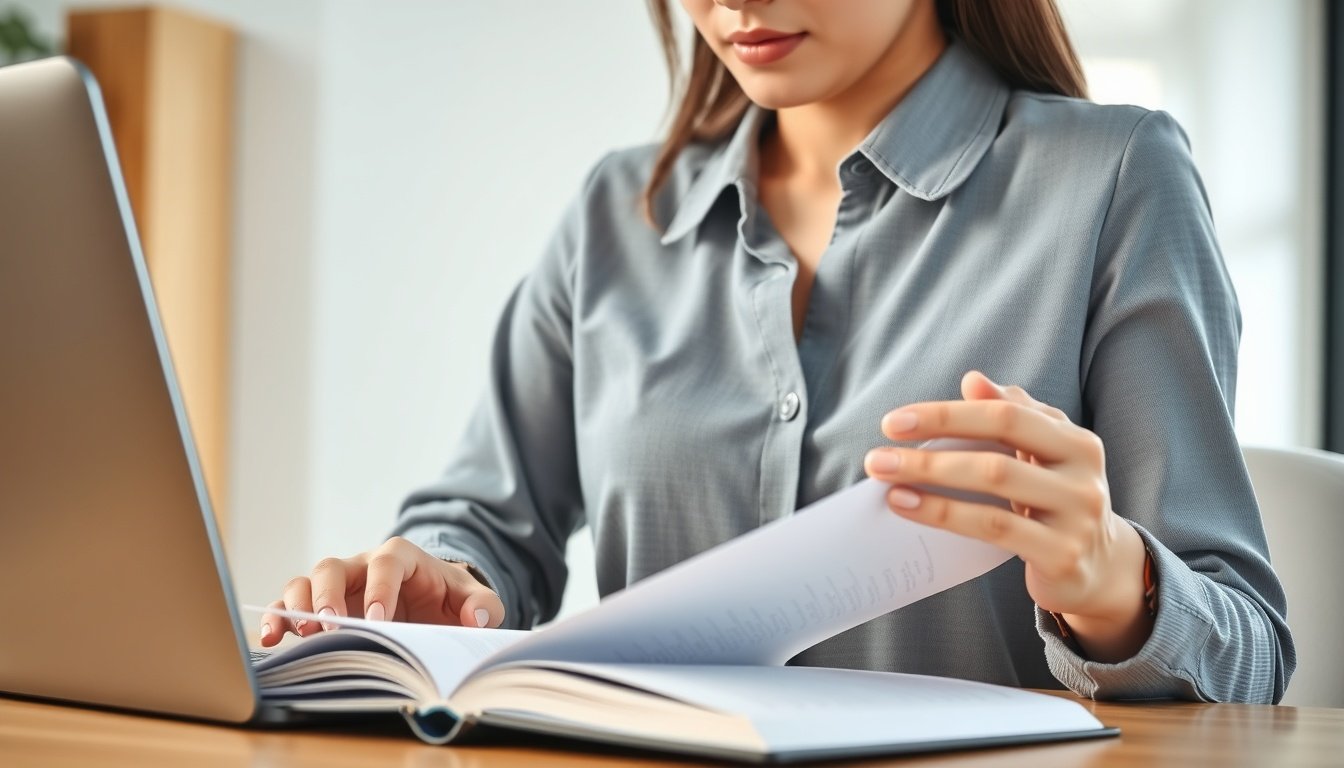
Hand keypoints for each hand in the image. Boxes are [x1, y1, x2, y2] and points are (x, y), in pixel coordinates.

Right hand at [258, 536, 504, 646]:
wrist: (432, 604)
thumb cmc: (447, 599)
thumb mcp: (471, 599)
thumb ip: (484, 605)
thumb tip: (478, 617)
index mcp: (400, 558)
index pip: (386, 562)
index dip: (380, 588)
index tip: (378, 620)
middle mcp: (361, 566)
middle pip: (334, 567)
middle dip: (328, 595)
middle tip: (331, 626)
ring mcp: (337, 586)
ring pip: (305, 582)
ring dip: (297, 605)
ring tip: (298, 632)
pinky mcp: (320, 607)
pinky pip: (290, 606)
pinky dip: (278, 618)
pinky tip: (271, 639)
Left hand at [863, 371, 1152, 661]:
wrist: (1097, 570)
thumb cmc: (1055, 502)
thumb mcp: (1043, 457)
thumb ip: (1013, 415)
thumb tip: (972, 379)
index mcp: (1077, 442)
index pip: (1005, 414)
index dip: (948, 414)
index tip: (894, 422)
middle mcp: (1083, 475)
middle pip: (997, 451)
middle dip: (931, 448)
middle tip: (878, 456)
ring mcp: (1077, 517)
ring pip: (994, 487)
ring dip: (932, 481)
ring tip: (886, 483)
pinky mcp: (1062, 554)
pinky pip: (994, 528)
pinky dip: (945, 515)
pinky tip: (909, 508)